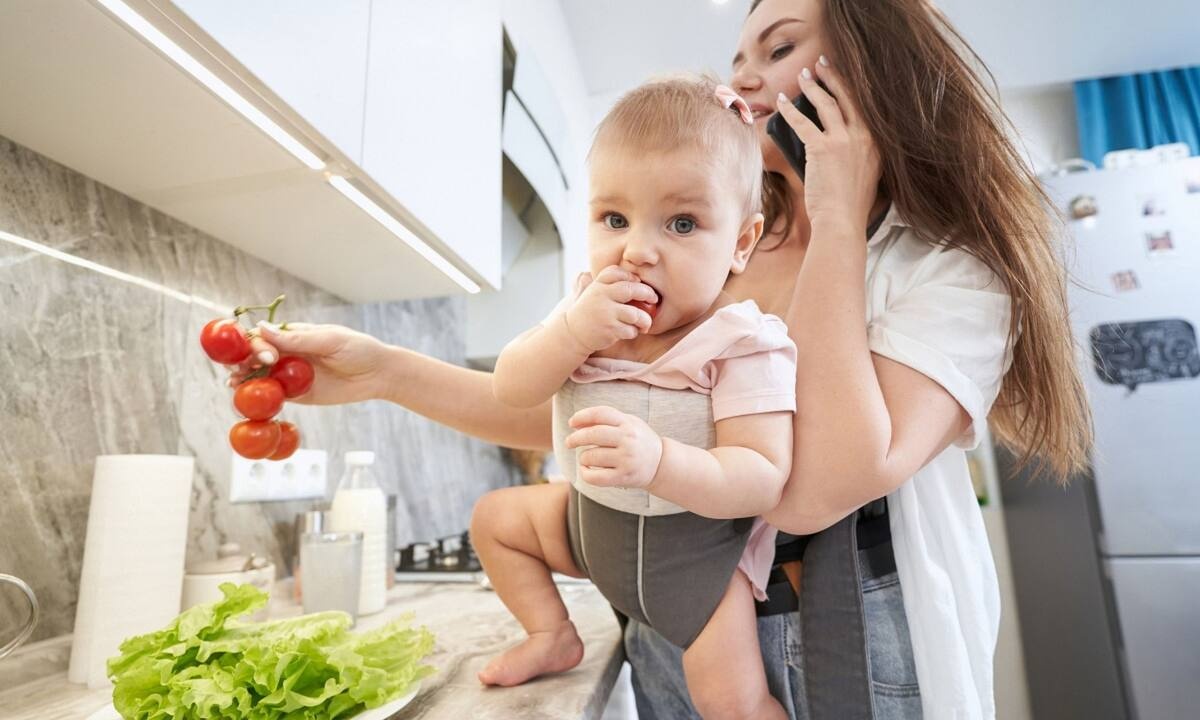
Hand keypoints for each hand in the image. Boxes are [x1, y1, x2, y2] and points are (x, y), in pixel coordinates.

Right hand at [227, 322, 388, 404]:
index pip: (265, 336)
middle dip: (244, 361)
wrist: (378, 374)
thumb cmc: (358, 349)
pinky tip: (249, 401)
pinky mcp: (298, 394)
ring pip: (260, 376)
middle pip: (256, 356)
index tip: (267, 356)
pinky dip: (260, 397)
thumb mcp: (330, 340)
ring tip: (235, 385)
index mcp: (295, 334)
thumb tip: (262, 329)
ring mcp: (291, 374)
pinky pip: (274, 395)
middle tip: (241, 372)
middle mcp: (288, 353)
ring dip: (245, 379)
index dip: (257, 344)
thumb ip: (297, 338)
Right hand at [562, 266, 656, 352]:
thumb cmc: (588, 312)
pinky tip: (630, 331)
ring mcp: (605, 313)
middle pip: (631, 289)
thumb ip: (607, 283)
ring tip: (644, 323)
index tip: (638, 283)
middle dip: (647, 294)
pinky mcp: (609, 329)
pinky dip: (634, 332)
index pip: (616, 272)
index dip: (631, 276)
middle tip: (654, 299)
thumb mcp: (592, 292)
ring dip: (644, 320)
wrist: (572, 334)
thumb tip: (635, 278)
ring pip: (635, 314)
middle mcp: (601, 296)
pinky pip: (630, 330)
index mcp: (597, 285)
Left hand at [565, 406, 662, 488]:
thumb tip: (576, 424)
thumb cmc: (638, 441)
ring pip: (591, 456)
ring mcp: (626, 459)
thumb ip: (605, 420)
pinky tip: (586, 470)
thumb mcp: (628, 424)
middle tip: (569, 442)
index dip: (582, 416)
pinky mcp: (624, 477)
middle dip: (575, 438)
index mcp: (628, 423)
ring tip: (585, 458)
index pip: (600, 413)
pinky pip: (595, 477)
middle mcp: (628, 439)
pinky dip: (585, 474)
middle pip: (593, 434)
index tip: (572, 423)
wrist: (661, 464)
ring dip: (583, 457)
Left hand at [773, 56, 881, 231]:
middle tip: (823, 62)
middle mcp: (865, 136)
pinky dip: (790, 111)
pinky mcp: (823, 149)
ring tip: (804, 75)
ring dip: (813, 86)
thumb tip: (838, 138)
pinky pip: (803, 123)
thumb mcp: (866, 173)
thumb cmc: (850, 205)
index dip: (853, 87)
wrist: (843, 222)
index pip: (866, 106)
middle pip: (849, 97)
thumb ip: (857, 152)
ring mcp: (845, 141)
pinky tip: (782, 103)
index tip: (845, 73)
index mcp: (878, 142)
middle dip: (834, 76)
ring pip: (827, 104)